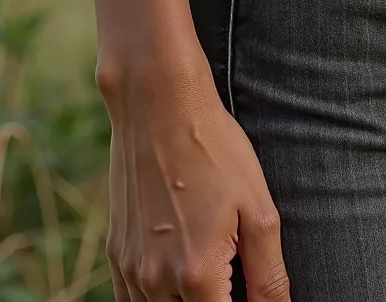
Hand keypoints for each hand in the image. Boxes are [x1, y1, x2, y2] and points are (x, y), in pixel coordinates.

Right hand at [101, 51, 289, 301]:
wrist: (158, 104)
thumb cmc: (214, 149)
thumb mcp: (258, 209)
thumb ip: (269, 275)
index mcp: (198, 276)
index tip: (246, 293)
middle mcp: (156, 281)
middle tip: (230, 279)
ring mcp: (130, 269)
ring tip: (208, 276)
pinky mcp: (116, 253)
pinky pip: (129, 301)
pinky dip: (152, 300)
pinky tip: (177, 278)